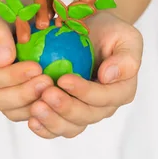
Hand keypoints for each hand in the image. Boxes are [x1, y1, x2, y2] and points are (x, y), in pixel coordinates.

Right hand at [0, 10, 52, 121]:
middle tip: (49, 82)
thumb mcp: (1, 15)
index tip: (37, 67)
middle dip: (24, 93)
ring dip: (33, 104)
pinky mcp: (13, 102)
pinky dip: (39, 110)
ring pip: (11, 111)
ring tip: (54, 91)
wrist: (20, 19)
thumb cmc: (11, 13)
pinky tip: (55, 100)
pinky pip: (23, 113)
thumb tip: (2, 61)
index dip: (12, 76)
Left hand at [27, 12, 142, 138]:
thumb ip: (126, 58)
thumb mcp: (126, 37)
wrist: (90, 30)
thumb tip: (108, 77)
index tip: (63, 79)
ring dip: (52, 120)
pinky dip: (44, 128)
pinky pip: (55, 128)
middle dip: (65, 108)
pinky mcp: (65, 115)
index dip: (84, 92)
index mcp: (121, 91)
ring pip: (70, 127)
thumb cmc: (109, 31)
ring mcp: (84, 113)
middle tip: (46, 93)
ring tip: (35, 107)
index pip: (104, 98)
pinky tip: (31, 120)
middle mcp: (104, 107)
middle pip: (86, 116)